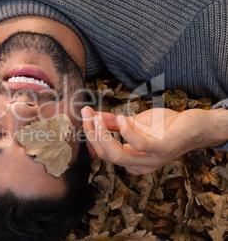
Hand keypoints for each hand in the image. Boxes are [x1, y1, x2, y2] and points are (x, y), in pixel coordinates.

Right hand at [81, 106, 221, 174]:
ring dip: (102, 135)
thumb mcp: (133, 123)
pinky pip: (139, 145)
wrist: (195, 126)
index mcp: (129, 161)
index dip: (90, 134)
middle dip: (92, 134)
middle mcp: (138, 165)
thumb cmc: (164, 126)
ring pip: (117, 155)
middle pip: (106, 155)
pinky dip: (126, 132)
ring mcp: (150, 160)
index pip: (101, 152)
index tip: (84, 115)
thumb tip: (90, 115)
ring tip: (97, 117)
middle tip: (87, 114)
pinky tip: (121, 119)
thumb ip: (112, 122)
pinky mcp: (162, 150)